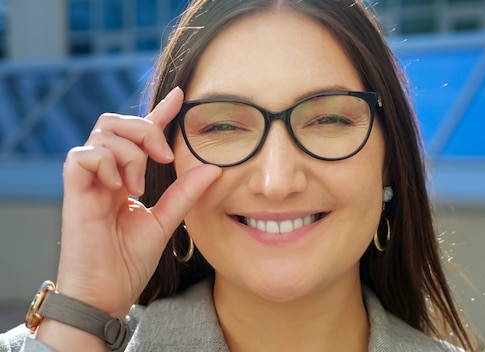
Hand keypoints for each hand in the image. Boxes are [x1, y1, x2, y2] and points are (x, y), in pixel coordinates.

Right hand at [56, 87, 220, 317]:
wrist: (106, 294)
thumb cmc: (128, 262)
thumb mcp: (164, 221)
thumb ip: (185, 193)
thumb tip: (213, 168)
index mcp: (123, 177)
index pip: (138, 135)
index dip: (158, 112)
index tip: (180, 96)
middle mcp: (104, 173)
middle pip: (115, 122)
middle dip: (145, 129)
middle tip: (164, 157)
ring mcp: (87, 180)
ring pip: (103, 133)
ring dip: (131, 153)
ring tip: (138, 187)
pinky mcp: (73, 191)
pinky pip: (83, 155)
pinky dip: (107, 163)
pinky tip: (120, 187)